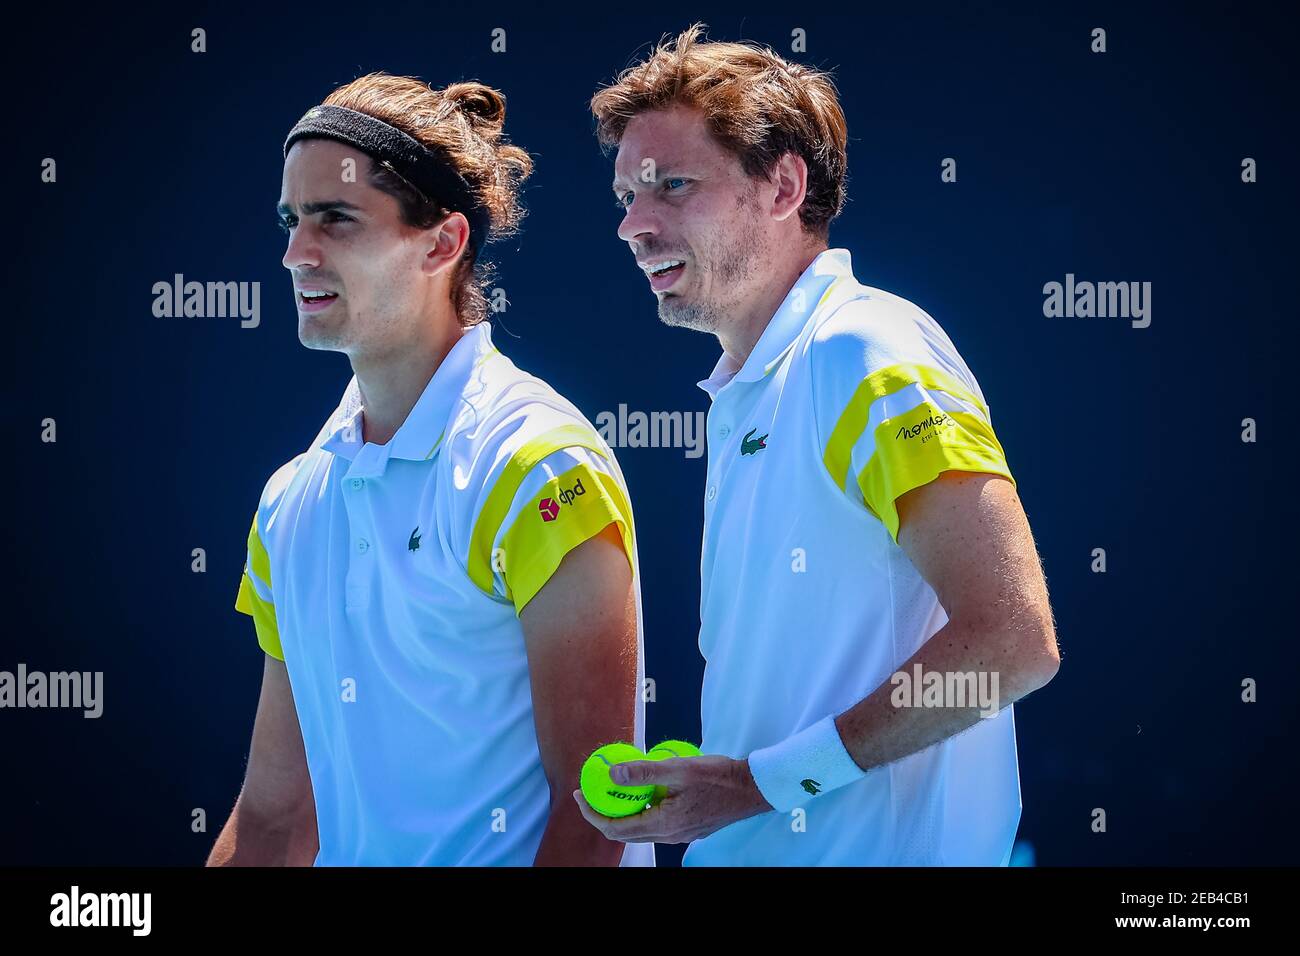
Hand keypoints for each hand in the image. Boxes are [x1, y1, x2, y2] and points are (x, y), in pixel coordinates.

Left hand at [571, 754, 772, 843]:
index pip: (615, 828)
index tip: (579, 795)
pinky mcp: (688, 827)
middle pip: (625, 833)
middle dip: (602, 814)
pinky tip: (644, 790)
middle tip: (590, 793)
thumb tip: (612, 773)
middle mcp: (669, 836)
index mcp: (664, 825)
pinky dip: (642, 810)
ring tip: (614, 790)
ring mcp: (680, 834)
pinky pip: (656, 823)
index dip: (592, 814)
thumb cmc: (718, 777)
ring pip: (641, 829)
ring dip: (623, 813)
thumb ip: (644, 772)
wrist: (752, 789)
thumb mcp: (678, 768)